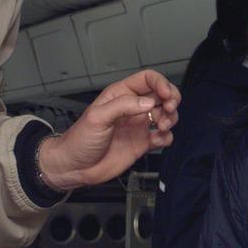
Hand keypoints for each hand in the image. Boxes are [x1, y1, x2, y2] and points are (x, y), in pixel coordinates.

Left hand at [38, 69, 179, 189]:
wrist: (75, 167)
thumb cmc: (80, 139)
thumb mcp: (98, 117)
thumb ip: (123, 106)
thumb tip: (149, 102)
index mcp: (121, 95)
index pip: (147, 79)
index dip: (160, 83)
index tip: (166, 95)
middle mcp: (133, 107)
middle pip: (161, 95)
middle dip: (171, 99)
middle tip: (169, 109)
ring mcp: (139, 125)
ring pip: (166, 114)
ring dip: (170, 118)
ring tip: (162, 127)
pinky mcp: (143, 143)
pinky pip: (163, 136)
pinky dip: (167, 137)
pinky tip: (158, 140)